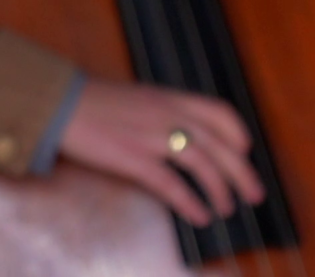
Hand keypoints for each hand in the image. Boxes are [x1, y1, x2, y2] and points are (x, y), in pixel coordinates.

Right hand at [58, 79, 262, 227]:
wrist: (60, 104)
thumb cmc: (93, 102)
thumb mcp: (137, 98)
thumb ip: (162, 111)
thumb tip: (178, 130)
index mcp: (169, 98)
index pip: (219, 111)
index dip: (237, 133)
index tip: (245, 151)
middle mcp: (168, 115)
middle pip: (219, 144)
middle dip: (242, 172)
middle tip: (254, 194)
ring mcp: (152, 137)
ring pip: (203, 165)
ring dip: (221, 190)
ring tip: (227, 209)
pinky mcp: (135, 159)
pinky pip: (172, 185)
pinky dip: (190, 203)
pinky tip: (199, 216)